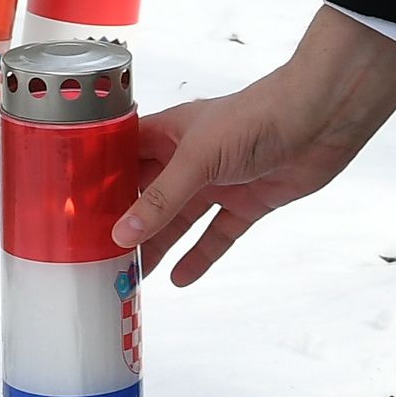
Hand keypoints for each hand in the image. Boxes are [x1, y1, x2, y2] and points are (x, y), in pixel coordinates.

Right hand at [118, 4, 395, 286]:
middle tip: (98, 257)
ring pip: (180, 220)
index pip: (122, 157)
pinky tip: (181, 278)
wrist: (322, 119)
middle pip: (148, 195)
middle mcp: (190, 157)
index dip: (99, 182)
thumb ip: (161, 199)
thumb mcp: (199, 158)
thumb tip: (121, 234)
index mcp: (169, 133)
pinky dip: (201, 255)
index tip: (73, 213)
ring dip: (159, 246)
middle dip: (126, 224)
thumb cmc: (256, 118)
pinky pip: (217, 234)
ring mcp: (219, 181)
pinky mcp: (248, 202)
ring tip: (132, 277)